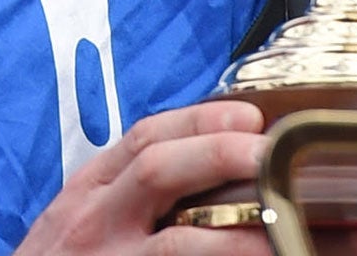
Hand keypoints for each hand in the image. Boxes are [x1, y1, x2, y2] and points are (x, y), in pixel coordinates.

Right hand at [14, 98, 271, 254]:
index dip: (200, 120)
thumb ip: (127, 191)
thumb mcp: (80, 218)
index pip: (144, 137)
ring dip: (232, 234)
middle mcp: (94, 223)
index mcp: (89, 192)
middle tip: (270, 155)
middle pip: (159, 170)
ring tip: (276, 229)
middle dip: (218, 155)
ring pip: (176, 242)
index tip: (248, 115)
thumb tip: (209, 166)